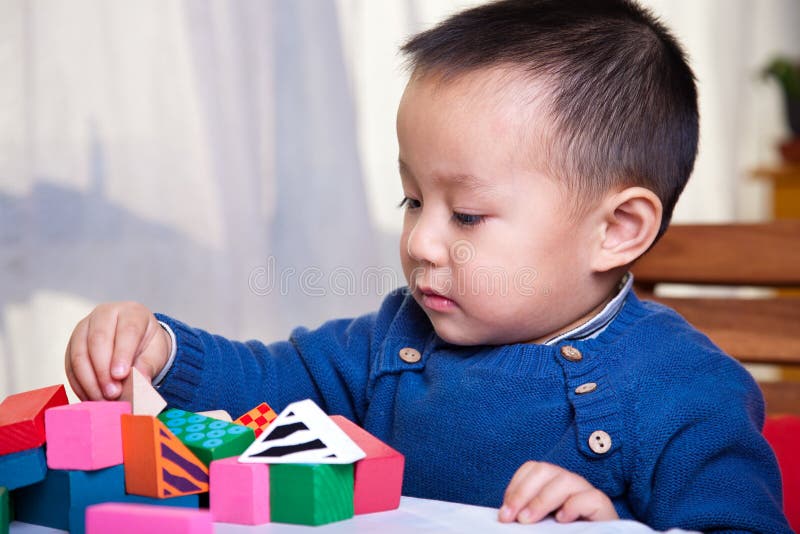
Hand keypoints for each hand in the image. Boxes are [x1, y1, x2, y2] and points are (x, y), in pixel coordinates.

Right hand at [65, 302, 170, 400]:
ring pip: (79, 353)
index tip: (120, 375)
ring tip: (102, 400)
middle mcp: (105, 314)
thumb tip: (140, 383)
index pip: (126, 331)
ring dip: (89, 380)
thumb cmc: (147, 345)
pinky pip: (69, 365)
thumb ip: (148, 366)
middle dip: (103, 370)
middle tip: (112, 393)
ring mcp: (84, 327)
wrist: (135, 342)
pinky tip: (90, 397)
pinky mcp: (72, 343)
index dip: (122, 354)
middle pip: (98, 340)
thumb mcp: (156, 353)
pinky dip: (79, 384)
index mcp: (131, 312)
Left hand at [498, 461, 617, 523]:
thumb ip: (525, 516)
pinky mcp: (604, 509)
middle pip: (545, 470)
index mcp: (554, 484)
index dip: (516, 485)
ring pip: (566, 480)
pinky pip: (591, 498)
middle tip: (511, 517)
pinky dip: (573, 506)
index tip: (504, 511)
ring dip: (541, 500)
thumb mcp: (540, 525)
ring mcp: (588, 494)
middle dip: (523, 492)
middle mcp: (570, 484)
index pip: (533, 469)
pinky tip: (561, 520)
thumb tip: (504, 515)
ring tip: (528, 520)